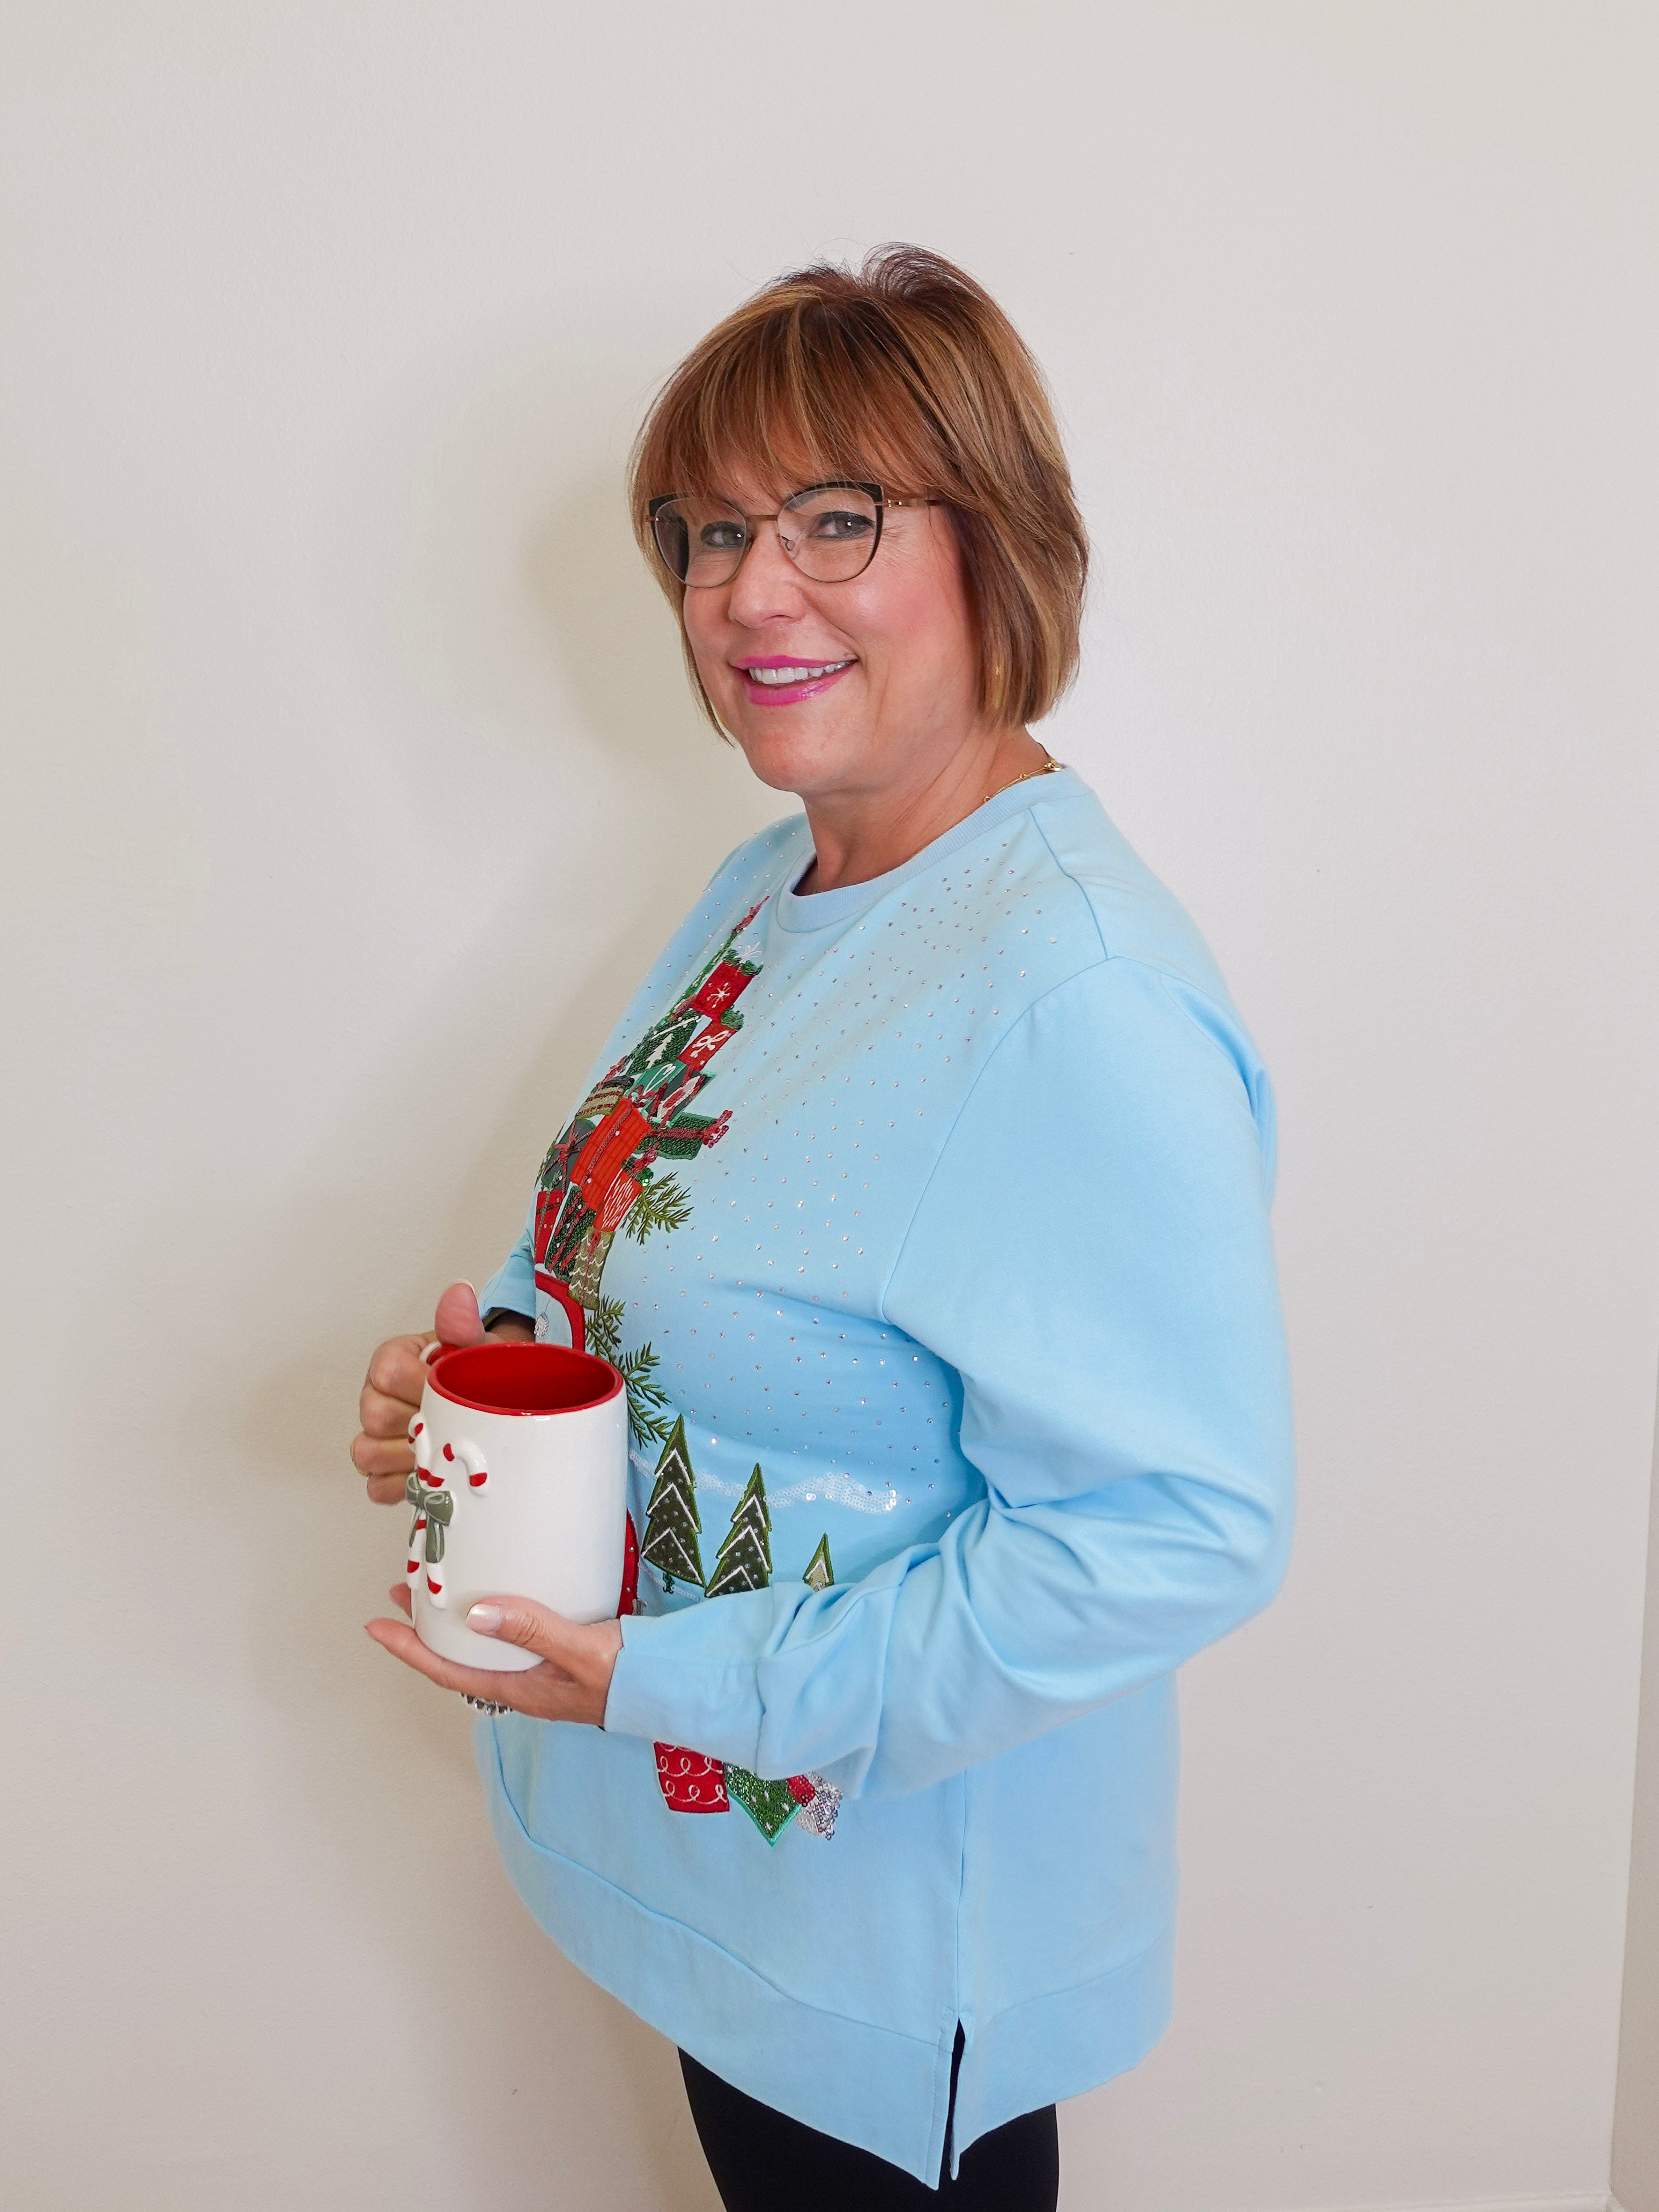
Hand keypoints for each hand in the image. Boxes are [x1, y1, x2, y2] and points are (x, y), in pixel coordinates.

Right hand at [351, 1281, 533, 1504]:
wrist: (490, 1400)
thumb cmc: (476, 1372)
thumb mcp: (475, 1348)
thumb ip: (462, 1324)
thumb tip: (459, 1293)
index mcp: (391, 1360)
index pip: (386, 1372)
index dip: (421, 1385)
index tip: (449, 1389)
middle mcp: (375, 1396)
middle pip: (375, 1416)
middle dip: (418, 1423)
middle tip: (452, 1423)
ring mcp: (375, 1436)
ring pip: (368, 1454)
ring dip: (407, 1458)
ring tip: (442, 1451)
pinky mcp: (384, 1471)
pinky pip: (377, 1486)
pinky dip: (403, 1486)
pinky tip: (432, 1477)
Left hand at [366, 1584, 623, 1726]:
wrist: (674, 1689)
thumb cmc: (631, 1678)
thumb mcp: (582, 1651)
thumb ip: (533, 1630)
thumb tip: (476, 1612)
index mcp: (519, 1688)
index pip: (448, 1670)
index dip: (408, 1649)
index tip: (375, 1624)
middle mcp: (523, 1682)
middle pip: (458, 1656)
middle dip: (424, 1628)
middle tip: (401, 1590)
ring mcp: (541, 1671)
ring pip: (483, 1646)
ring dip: (455, 1619)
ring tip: (438, 1585)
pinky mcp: (560, 1654)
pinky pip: (510, 1636)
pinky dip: (490, 1614)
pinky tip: (498, 1593)